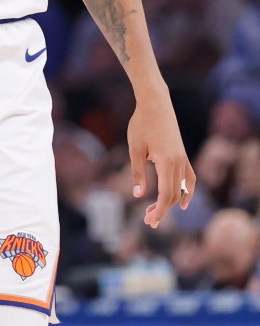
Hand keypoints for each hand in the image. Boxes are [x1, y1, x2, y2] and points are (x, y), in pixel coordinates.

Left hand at [128, 90, 195, 227]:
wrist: (155, 104)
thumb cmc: (141, 124)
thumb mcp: (135, 148)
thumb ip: (137, 172)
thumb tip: (139, 195)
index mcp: (167, 162)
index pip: (166, 194)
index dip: (159, 210)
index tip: (149, 220)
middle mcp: (179, 162)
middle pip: (174, 195)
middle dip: (162, 210)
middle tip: (148, 222)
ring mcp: (183, 158)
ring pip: (182, 188)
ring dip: (172, 203)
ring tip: (158, 213)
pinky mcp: (182, 154)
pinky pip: (189, 178)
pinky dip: (187, 191)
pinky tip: (182, 201)